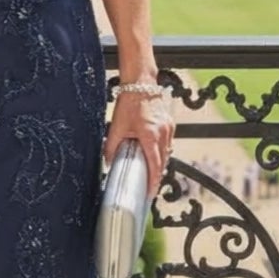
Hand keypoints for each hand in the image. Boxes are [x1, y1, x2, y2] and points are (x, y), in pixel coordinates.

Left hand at [103, 88, 174, 202]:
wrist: (141, 84)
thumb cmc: (129, 104)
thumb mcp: (117, 126)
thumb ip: (111, 146)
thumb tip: (108, 162)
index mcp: (151, 135)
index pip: (155, 165)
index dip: (153, 182)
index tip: (149, 194)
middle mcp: (163, 133)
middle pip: (163, 162)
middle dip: (156, 177)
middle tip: (148, 189)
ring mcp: (169, 129)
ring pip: (167, 154)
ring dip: (160, 165)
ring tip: (151, 176)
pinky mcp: (170, 125)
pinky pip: (168, 144)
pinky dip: (162, 153)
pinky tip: (154, 157)